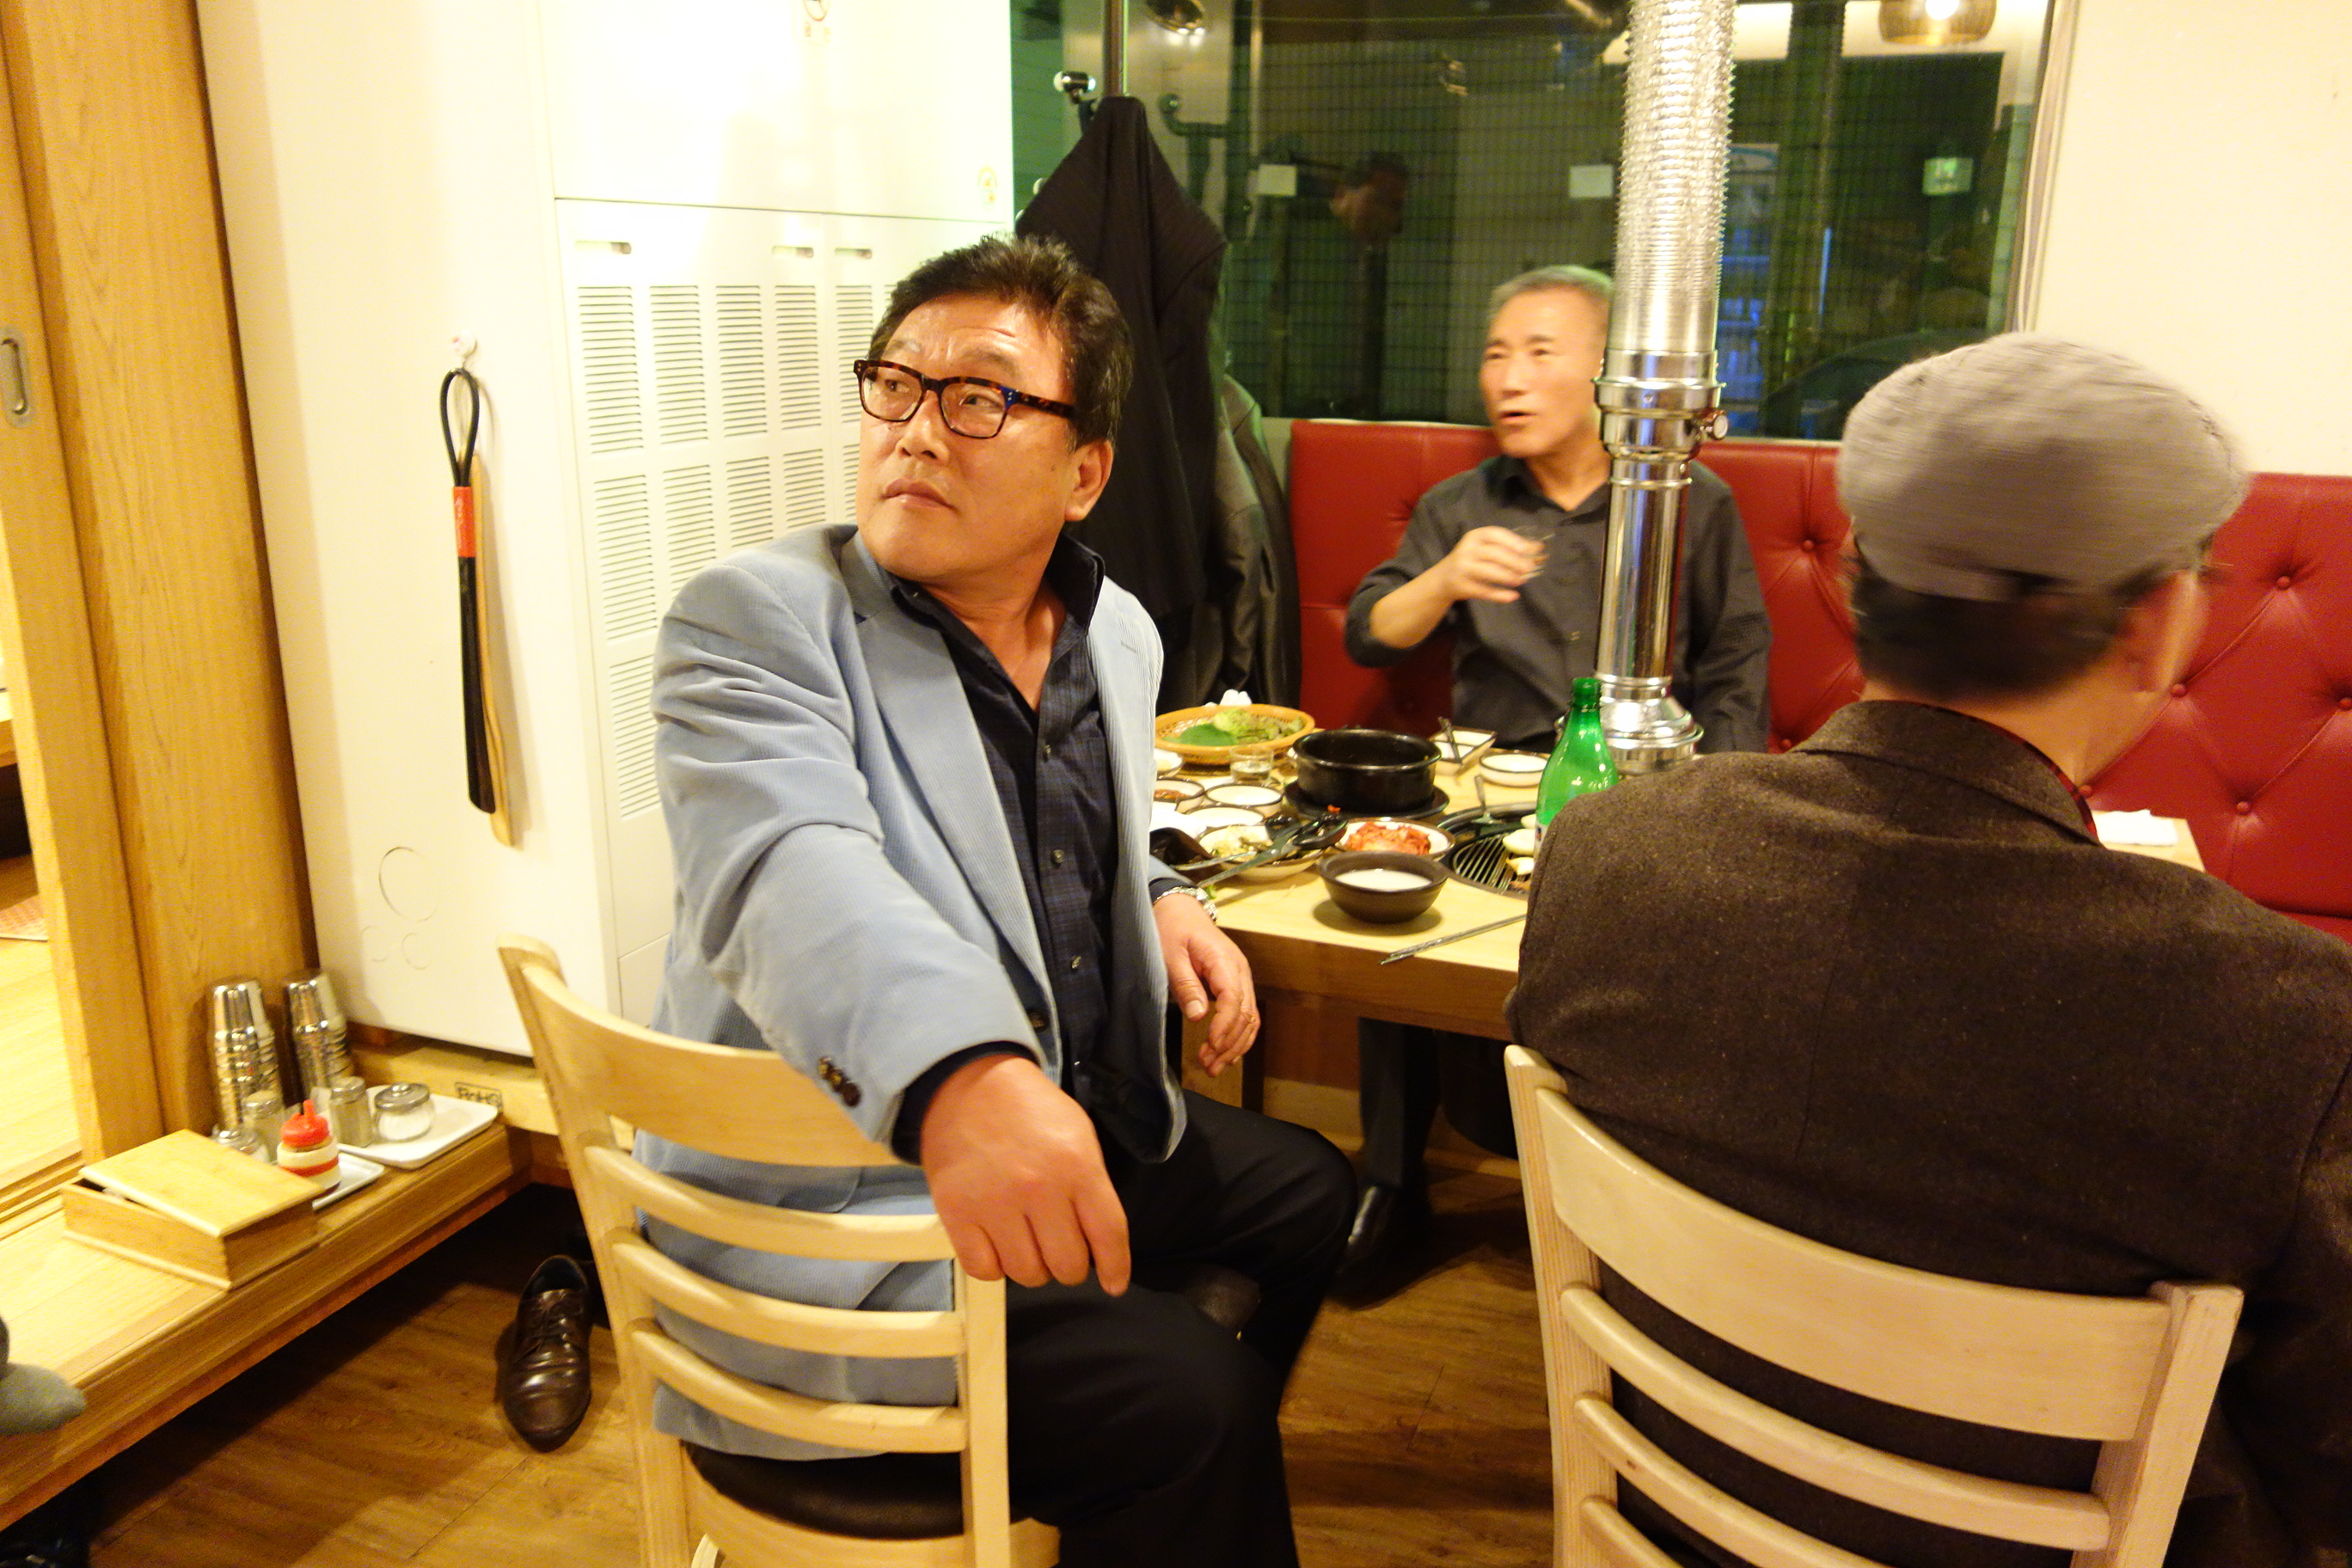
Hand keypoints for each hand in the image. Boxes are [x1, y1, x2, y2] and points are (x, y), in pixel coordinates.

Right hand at [920, 1054, 1129, 1292]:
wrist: (969, 1084)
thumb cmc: (1030, 1112)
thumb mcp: (1079, 1135)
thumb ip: (1093, 1187)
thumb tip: (1102, 1246)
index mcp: (1076, 1165)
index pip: (1108, 1235)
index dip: (1115, 1268)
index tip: (1113, 1284)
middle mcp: (1038, 1187)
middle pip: (1067, 1265)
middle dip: (1069, 1265)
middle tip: (1060, 1249)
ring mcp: (994, 1202)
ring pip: (1027, 1274)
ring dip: (1032, 1268)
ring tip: (1028, 1242)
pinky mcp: (957, 1212)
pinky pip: (984, 1270)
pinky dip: (995, 1267)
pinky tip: (999, 1244)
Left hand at [1155, 889, 1260, 1075]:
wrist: (1180, 910)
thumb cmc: (1172, 930)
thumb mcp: (1170, 955)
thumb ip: (1186, 985)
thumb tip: (1198, 1016)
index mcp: (1224, 961)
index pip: (1233, 999)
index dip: (1224, 1026)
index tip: (1210, 1046)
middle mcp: (1240, 971)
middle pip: (1245, 1014)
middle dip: (1229, 1044)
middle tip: (1208, 1066)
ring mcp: (1241, 978)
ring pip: (1250, 1018)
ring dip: (1235, 1045)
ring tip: (1215, 1067)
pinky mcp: (1235, 985)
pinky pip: (1245, 1014)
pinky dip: (1238, 1036)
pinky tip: (1224, 1053)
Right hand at [1438, 525, 1544, 603]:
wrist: (1442, 580)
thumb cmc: (1470, 560)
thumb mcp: (1483, 548)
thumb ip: (1507, 547)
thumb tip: (1538, 549)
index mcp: (1474, 536)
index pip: (1496, 535)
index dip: (1515, 541)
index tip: (1532, 549)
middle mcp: (1467, 550)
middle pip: (1494, 554)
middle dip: (1514, 561)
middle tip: (1530, 568)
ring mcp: (1463, 569)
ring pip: (1488, 572)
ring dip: (1508, 576)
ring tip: (1522, 580)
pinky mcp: (1462, 587)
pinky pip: (1483, 591)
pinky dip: (1499, 595)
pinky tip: (1513, 596)